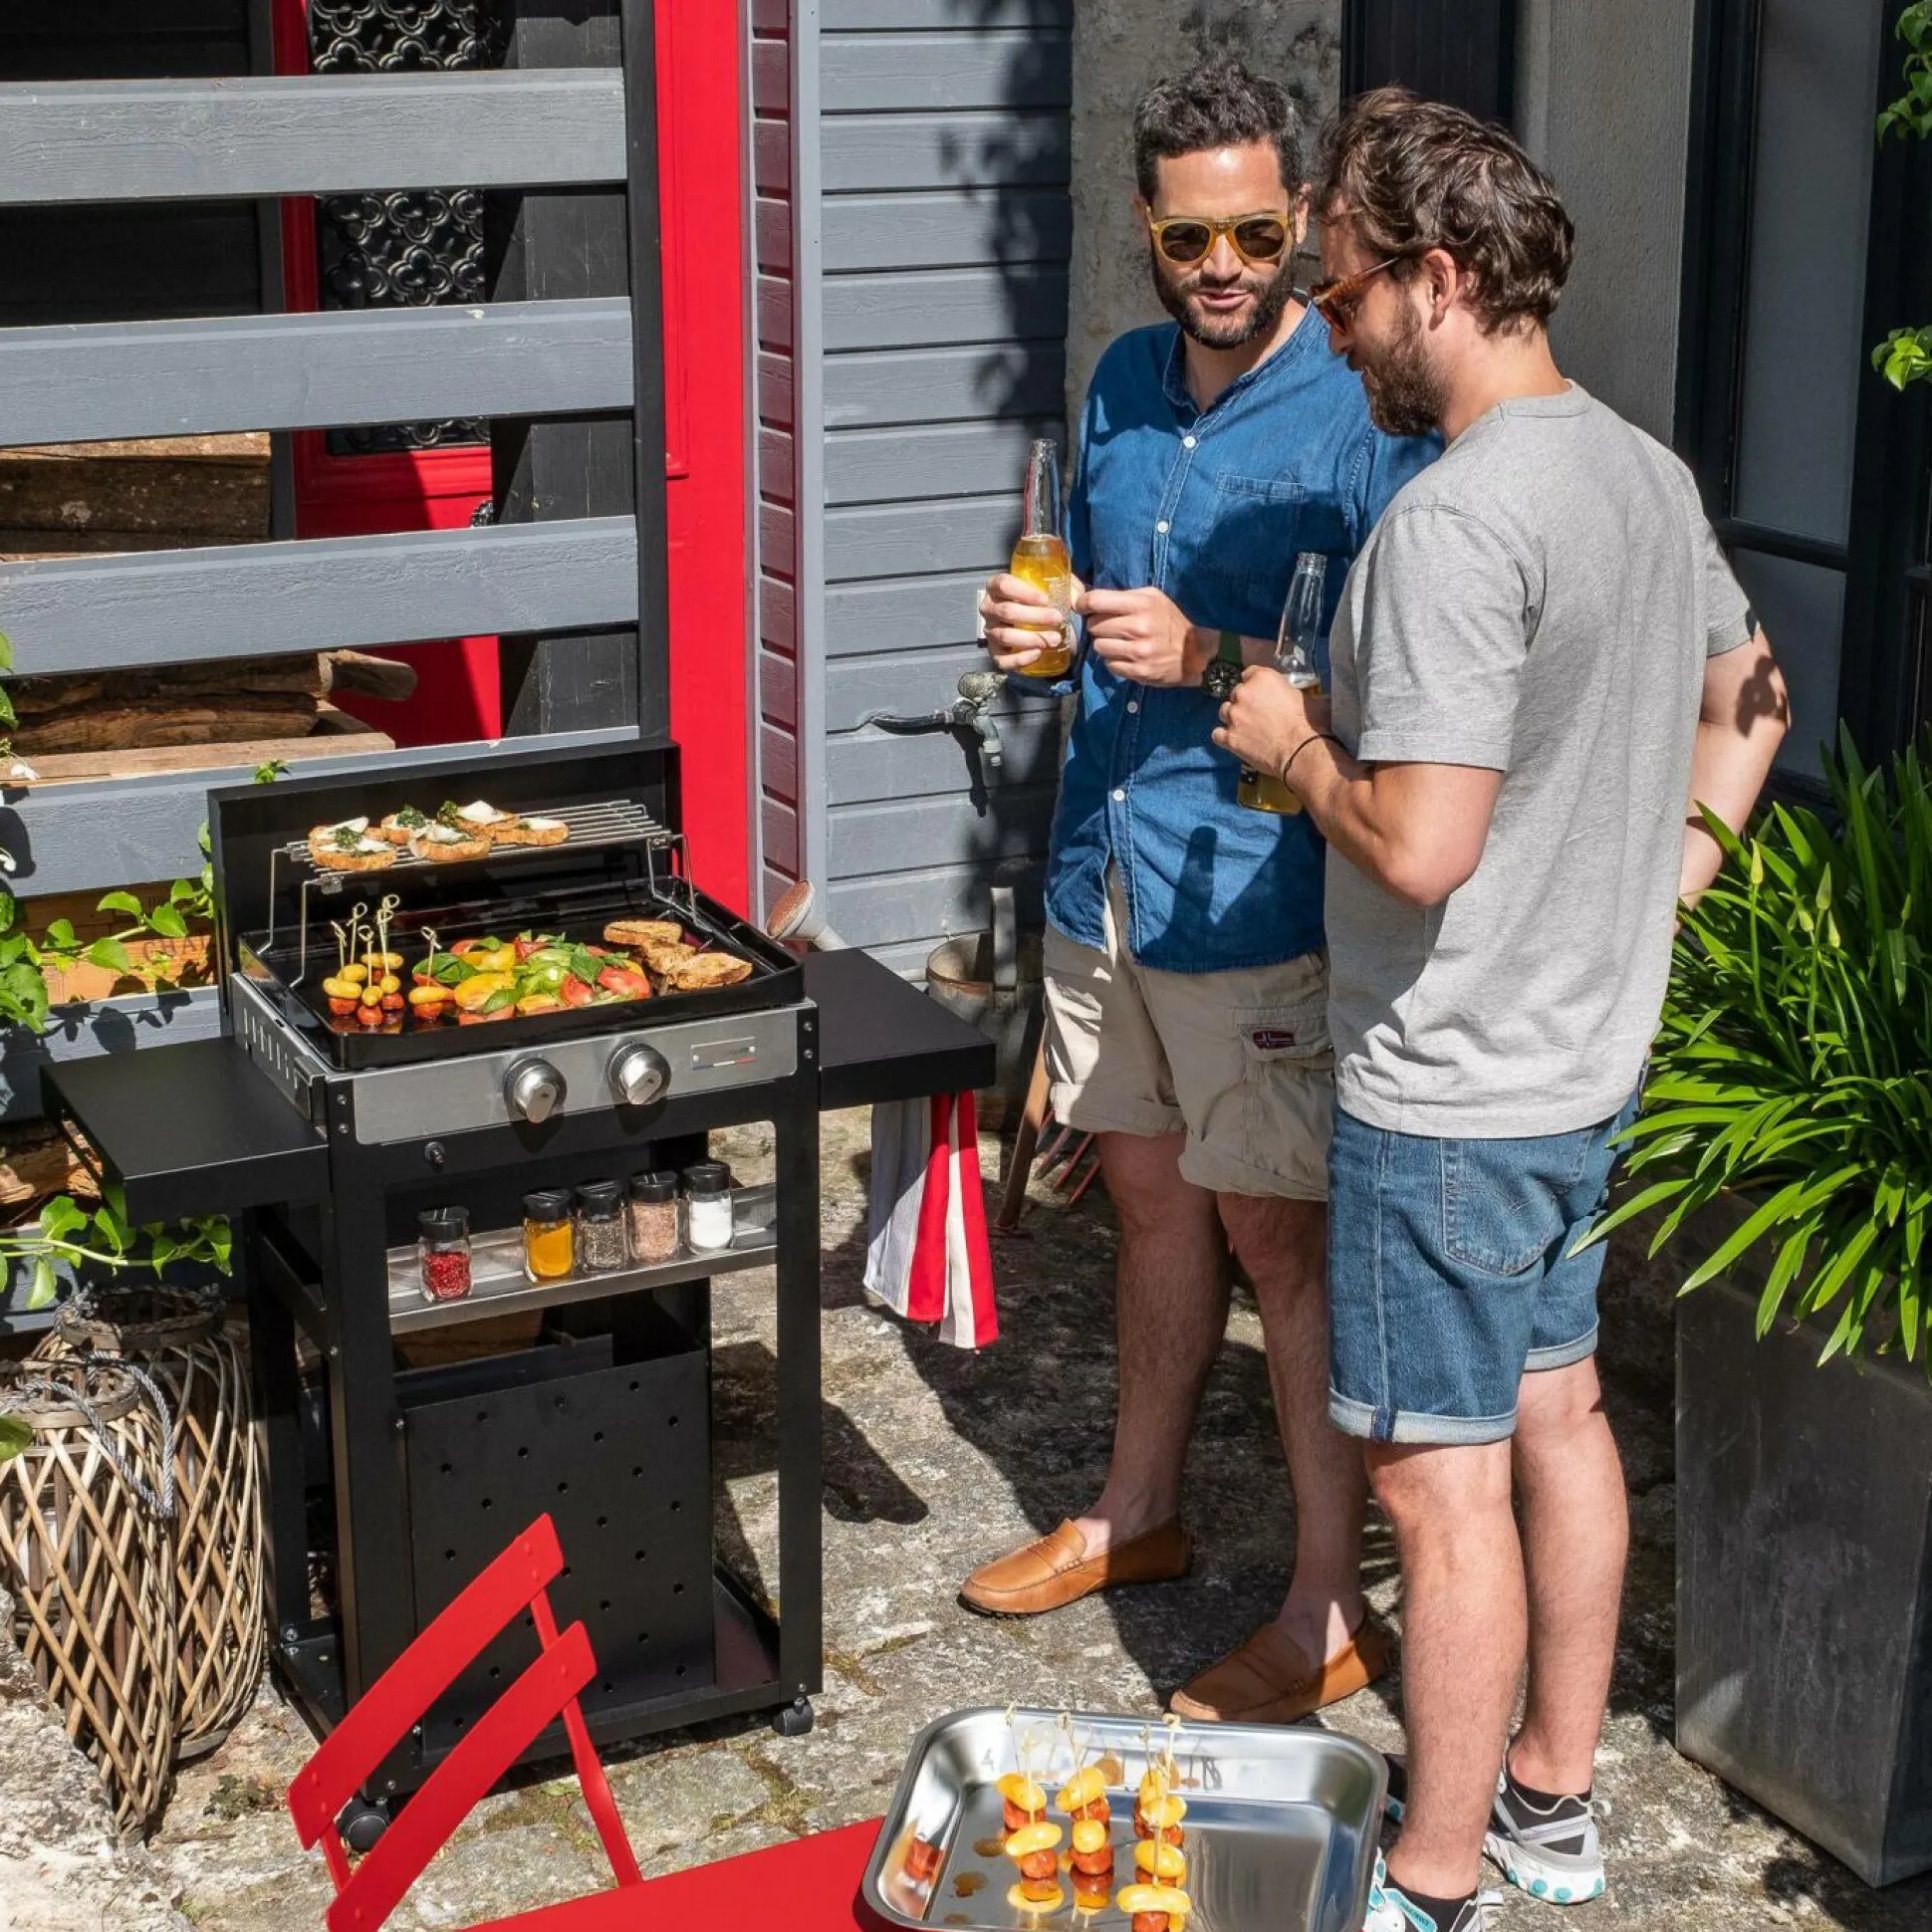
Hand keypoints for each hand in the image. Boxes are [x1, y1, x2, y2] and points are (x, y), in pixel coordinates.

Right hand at [978, 572, 1073, 673]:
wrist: (1039, 624)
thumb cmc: (1046, 602)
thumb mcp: (1057, 588)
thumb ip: (1066, 587)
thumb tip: (1077, 600)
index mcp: (997, 587)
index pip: (1004, 585)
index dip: (1024, 592)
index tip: (1046, 599)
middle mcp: (989, 608)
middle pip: (1007, 611)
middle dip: (1035, 616)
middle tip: (1058, 619)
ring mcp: (990, 631)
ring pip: (1005, 636)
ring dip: (1031, 638)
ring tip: (1054, 639)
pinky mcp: (994, 653)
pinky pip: (1002, 659)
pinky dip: (1020, 658)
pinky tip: (1037, 654)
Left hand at [1076, 585, 1207, 686]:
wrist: (1195, 654)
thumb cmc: (1170, 621)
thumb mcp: (1153, 598)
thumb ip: (1124, 596)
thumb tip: (1090, 598)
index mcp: (1142, 604)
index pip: (1096, 601)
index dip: (1082, 603)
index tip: (1081, 606)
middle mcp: (1138, 627)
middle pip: (1094, 625)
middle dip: (1098, 625)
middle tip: (1110, 627)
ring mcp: (1138, 651)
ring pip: (1099, 646)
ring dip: (1105, 644)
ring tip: (1120, 642)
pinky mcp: (1138, 671)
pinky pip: (1109, 664)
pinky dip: (1114, 660)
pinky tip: (1127, 656)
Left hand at [1212, 666, 1326, 782]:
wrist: (1301, 749)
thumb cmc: (1309, 722)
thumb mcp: (1302, 696)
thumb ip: (1287, 692)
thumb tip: (1295, 696)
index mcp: (1262, 678)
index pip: (1249, 674)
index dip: (1254, 685)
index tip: (1260, 695)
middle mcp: (1244, 693)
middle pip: (1236, 693)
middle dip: (1244, 703)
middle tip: (1257, 715)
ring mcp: (1234, 715)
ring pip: (1224, 711)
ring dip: (1233, 718)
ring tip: (1246, 729)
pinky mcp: (1229, 737)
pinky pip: (1217, 734)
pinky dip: (1225, 737)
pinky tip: (1234, 741)